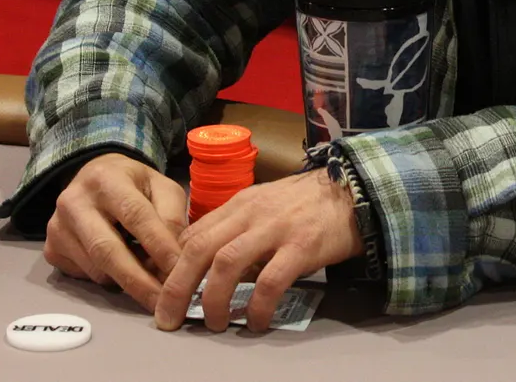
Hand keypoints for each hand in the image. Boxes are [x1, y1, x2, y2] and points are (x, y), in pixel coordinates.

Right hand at [44, 153, 187, 312]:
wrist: (94, 176)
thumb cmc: (134, 184)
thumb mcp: (161, 187)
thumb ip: (172, 217)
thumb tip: (175, 259)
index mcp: (106, 179)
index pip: (135, 215)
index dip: (158, 245)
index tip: (178, 270)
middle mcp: (75, 201)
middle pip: (107, 249)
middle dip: (138, 280)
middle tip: (162, 301)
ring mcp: (57, 227)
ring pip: (96, 269)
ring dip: (127, 282)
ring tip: (151, 282)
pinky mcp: (51, 249)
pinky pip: (85, 275)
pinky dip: (109, 280)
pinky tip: (123, 270)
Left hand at [154, 167, 364, 332]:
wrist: (353, 192)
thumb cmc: (305, 204)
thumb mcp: (263, 206)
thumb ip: (235, 229)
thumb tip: (205, 266)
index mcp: (238, 204)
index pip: (191, 235)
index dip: (170, 267)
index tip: (162, 294)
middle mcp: (250, 213)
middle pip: (199, 250)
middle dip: (176, 288)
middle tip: (168, 319)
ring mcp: (276, 228)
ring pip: (227, 264)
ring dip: (212, 299)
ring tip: (213, 323)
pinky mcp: (302, 246)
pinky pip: (271, 281)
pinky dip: (257, 306)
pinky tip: (256, 322)